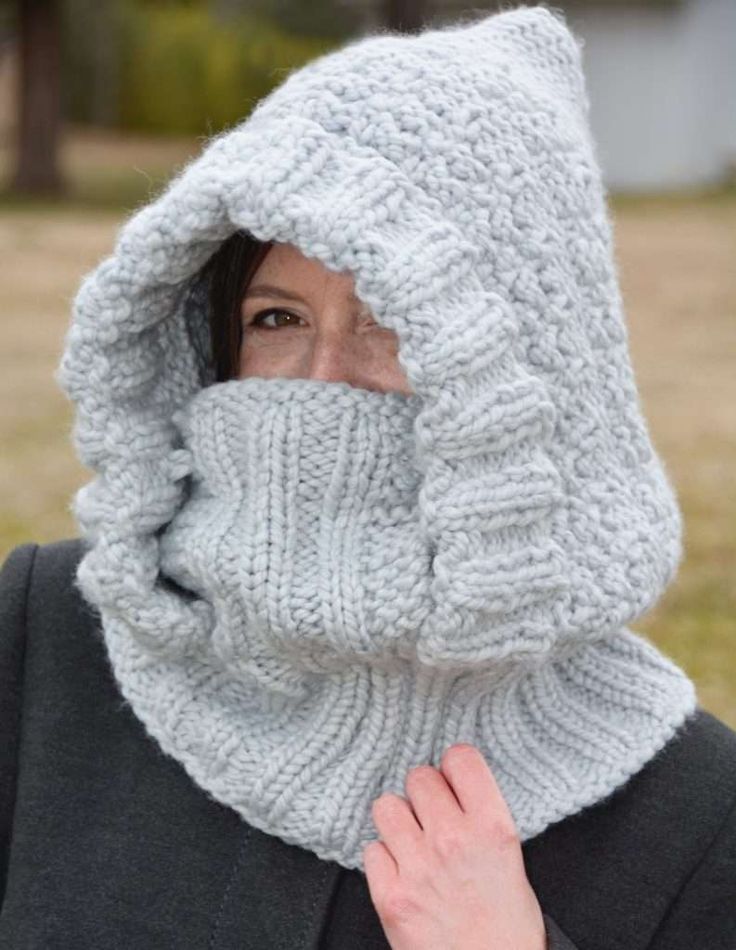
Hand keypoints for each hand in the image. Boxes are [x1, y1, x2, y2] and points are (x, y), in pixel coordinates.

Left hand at [363, 743, 546, 949]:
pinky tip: (402, 873)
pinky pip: (371, 850)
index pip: (461, 758)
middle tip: (432, 816)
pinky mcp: (390, 896)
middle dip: (424, 794)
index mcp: (492, 828)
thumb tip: (452, 784)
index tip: (453, 780)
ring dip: (398, 821)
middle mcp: (453, 841)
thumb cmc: (507, 928)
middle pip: (418, 777)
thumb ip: (481, 814)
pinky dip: (383, 860)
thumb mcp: (511, 858)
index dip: (454, 767)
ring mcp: (418, 868)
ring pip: (386, 806)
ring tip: (412, 841)